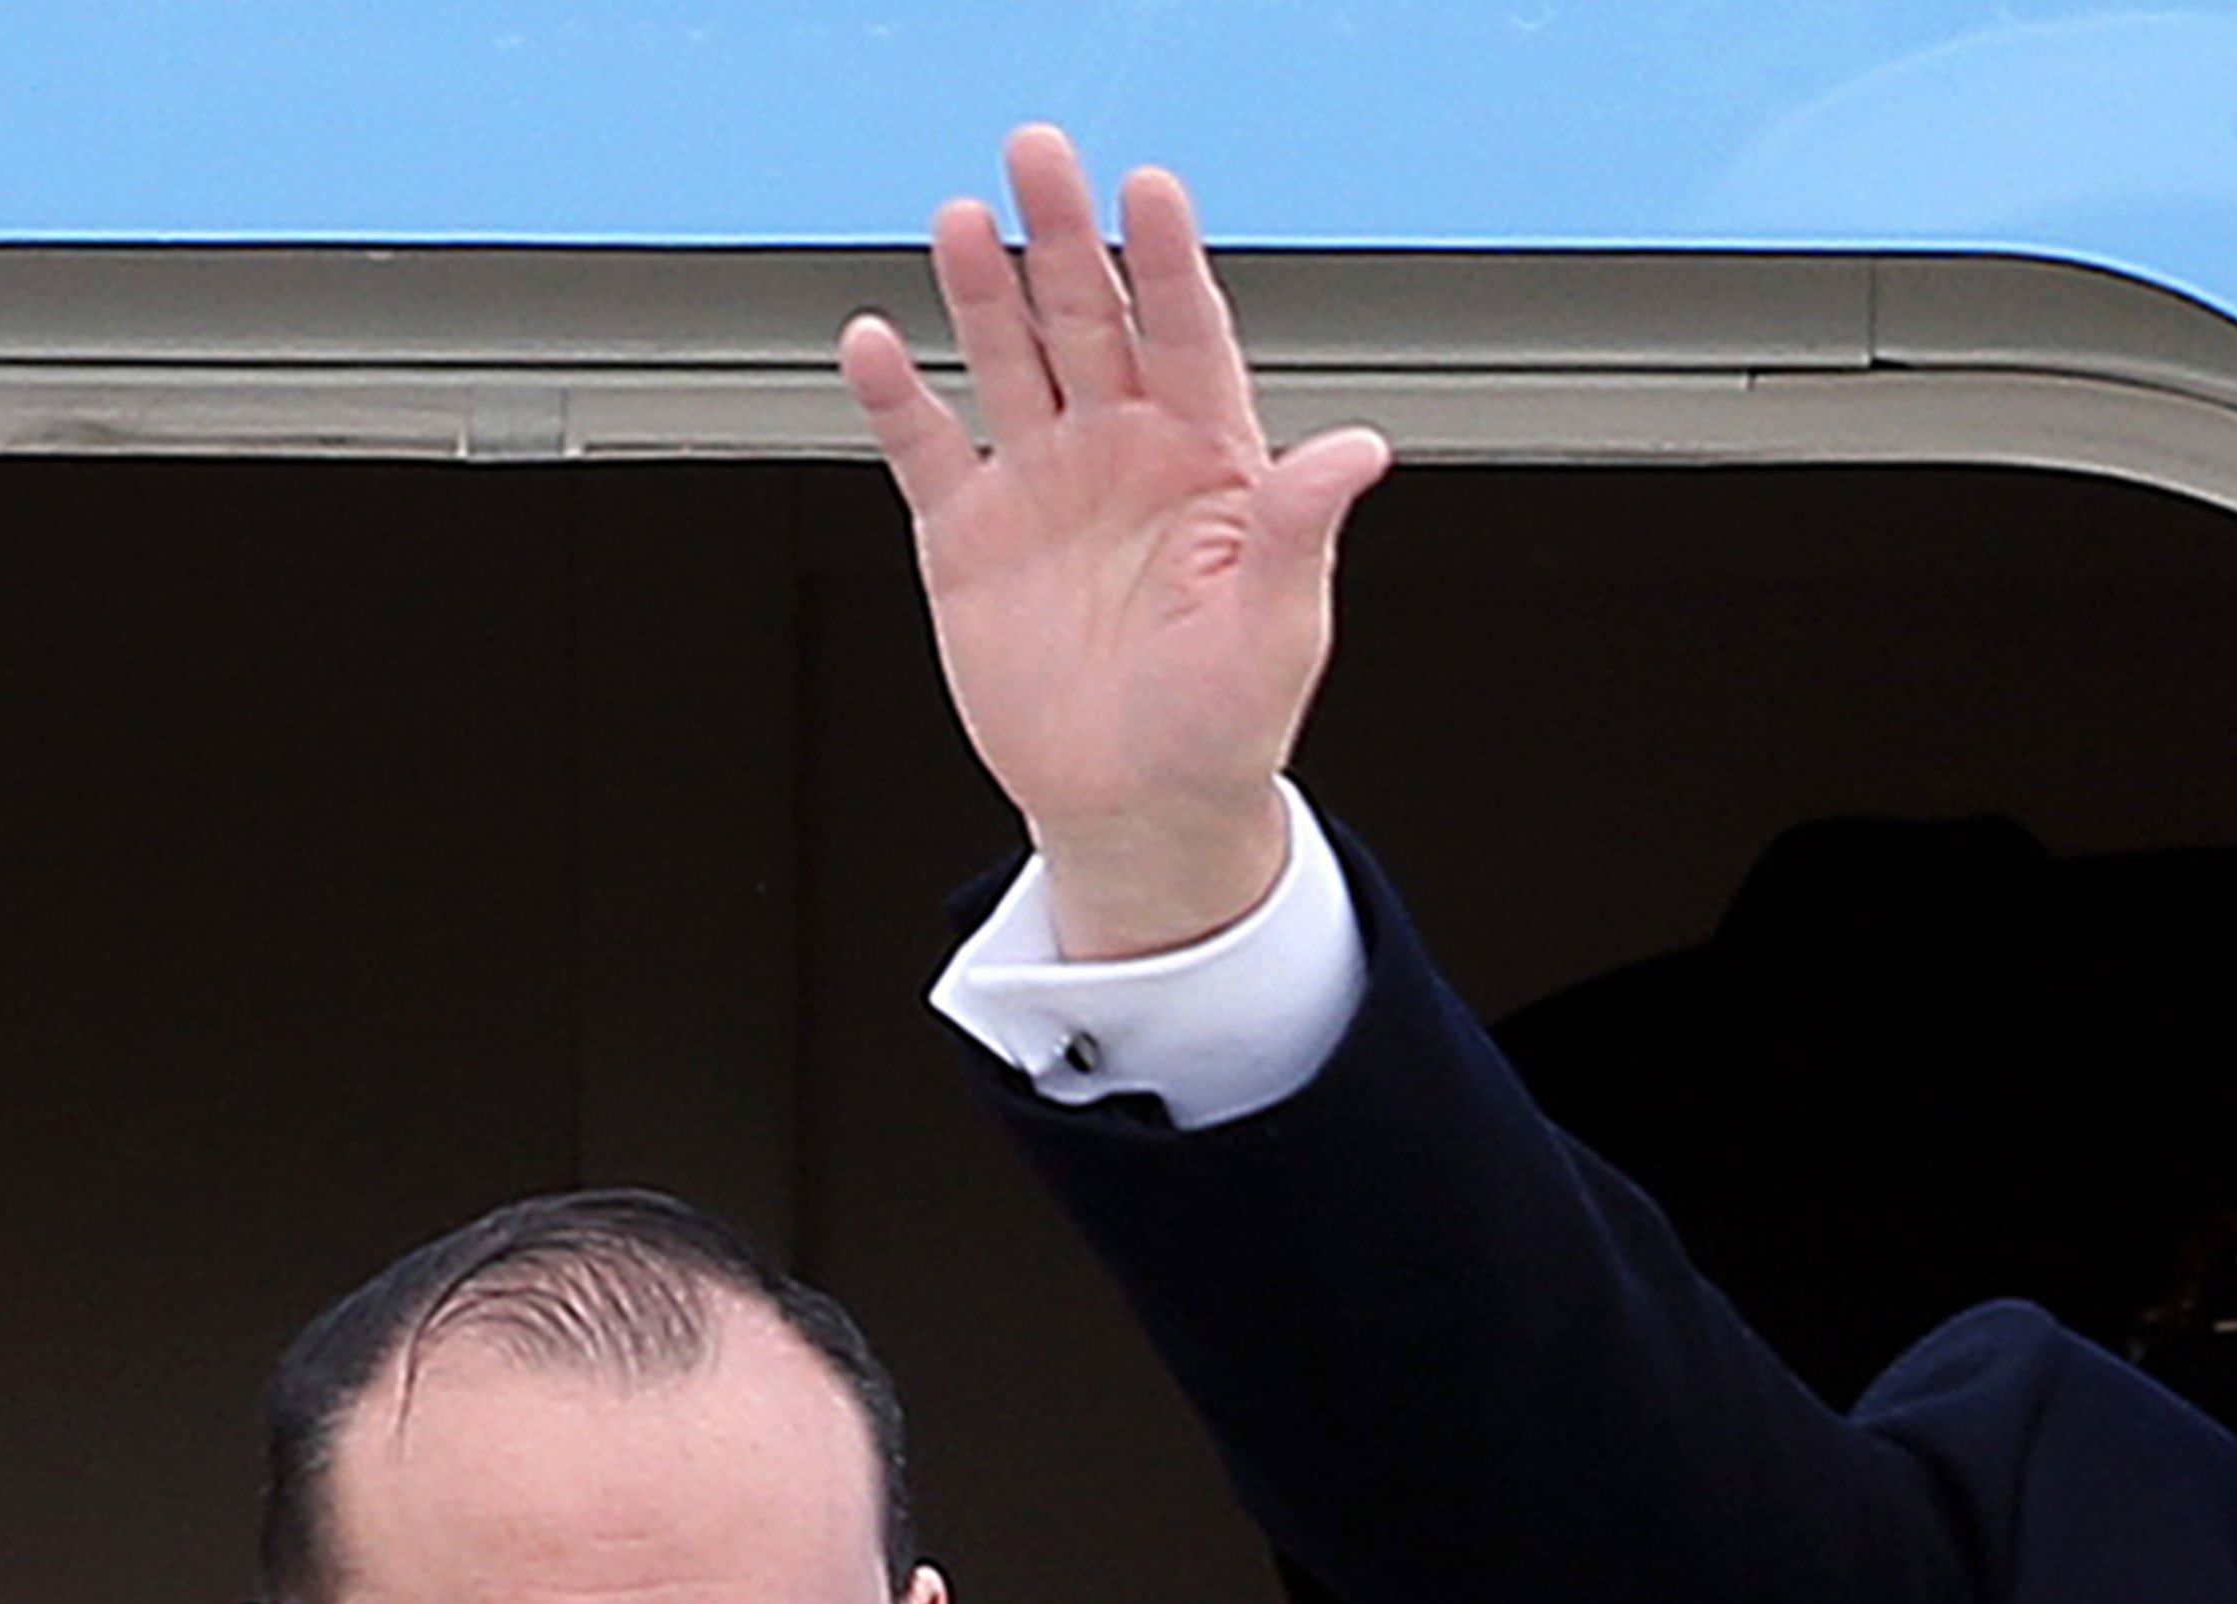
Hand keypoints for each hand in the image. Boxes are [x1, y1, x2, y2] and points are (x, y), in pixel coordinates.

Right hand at [839, 125, 1391, 959]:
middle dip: (1065, 238)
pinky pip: (927, 445)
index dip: (1169, 265)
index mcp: (1209, 465)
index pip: (1190, 338)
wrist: (1140, 812)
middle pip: (1091, 319)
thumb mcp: (1278, 630)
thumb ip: (1299, 529)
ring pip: (1009, 359)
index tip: (1151, 192)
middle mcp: (1122, 454)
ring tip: (966, 222)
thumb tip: (1357, 450)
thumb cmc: (1225, 728)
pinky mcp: (968, 531)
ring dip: (985, 292)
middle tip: (1040, 157)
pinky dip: (898, 395)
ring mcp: (1042, 483)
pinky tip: (878, 342)